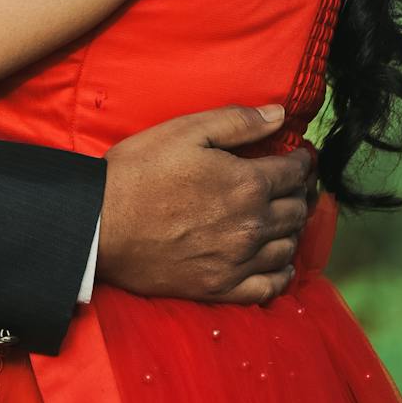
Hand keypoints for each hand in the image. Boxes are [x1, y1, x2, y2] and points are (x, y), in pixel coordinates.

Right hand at [98, 105, 314, 304]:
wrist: (99, 223)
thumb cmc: (138, 172)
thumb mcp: (185, 131)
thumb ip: (237, 122)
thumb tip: (279, 114)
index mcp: (247, 183)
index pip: (293, 172)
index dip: (301, 162)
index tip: (299, 157)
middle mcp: (252, 225)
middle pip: (296, 210)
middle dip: (300, 194)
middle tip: (295, 186)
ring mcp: (237, 261)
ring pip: (288, 247)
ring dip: (293, 230)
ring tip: (286, 219)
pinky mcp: (220, 288)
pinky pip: (267, 288)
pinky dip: (281, 274)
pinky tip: (280, 263)